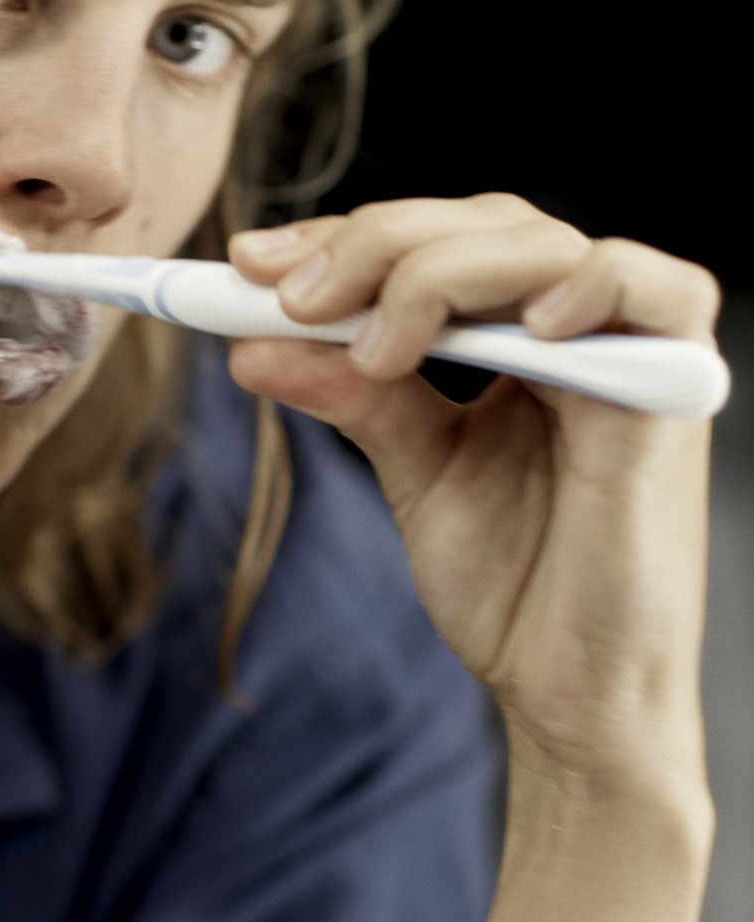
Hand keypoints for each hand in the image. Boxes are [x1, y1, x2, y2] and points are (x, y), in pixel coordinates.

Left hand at [226, 195, 719, 789]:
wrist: (571, 696)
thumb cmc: (514, 588)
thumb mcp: (413, 471)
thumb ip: (352, 395)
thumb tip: (253, 341)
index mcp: (521, 337)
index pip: (435, 243)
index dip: (344, 239)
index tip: (249, 263)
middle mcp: (580, 328)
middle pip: (481, 225)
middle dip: (372, 248)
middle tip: (288, 297)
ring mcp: (630, 352)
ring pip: (542, 245)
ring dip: (438, 274)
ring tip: (370, 345)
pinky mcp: (672, 393)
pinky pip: (657, 291)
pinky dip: (587, 287)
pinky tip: (520, 328)